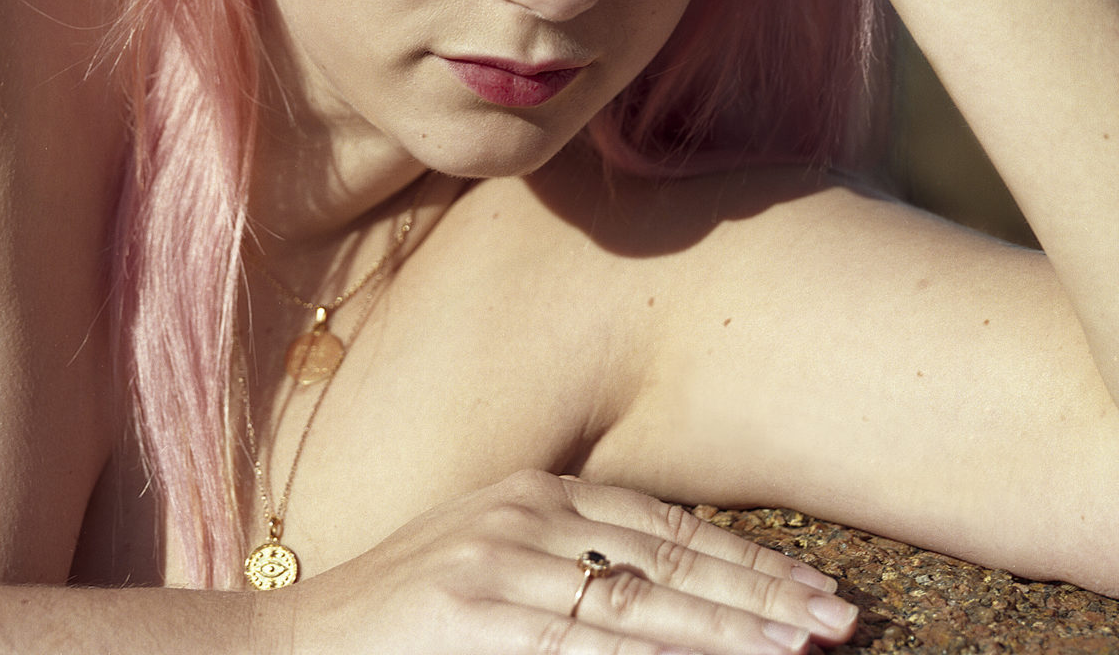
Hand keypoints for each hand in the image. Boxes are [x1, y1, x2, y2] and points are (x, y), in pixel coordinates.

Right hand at [280, 470, 856, 653]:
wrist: (293, 649)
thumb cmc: (402, 618)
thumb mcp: (496, 570)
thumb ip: (576, 574)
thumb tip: (677, 608)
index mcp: (540, 495)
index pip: (669, 527)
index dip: (747, 563)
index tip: (815, 593)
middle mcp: (528, 516)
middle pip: (671, 558)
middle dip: (762, 595)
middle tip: (841, 621)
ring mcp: (501, 565)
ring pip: (643, 604)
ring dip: (732, 630)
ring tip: (804, 648)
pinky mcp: (476, 613)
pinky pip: (587, 645)